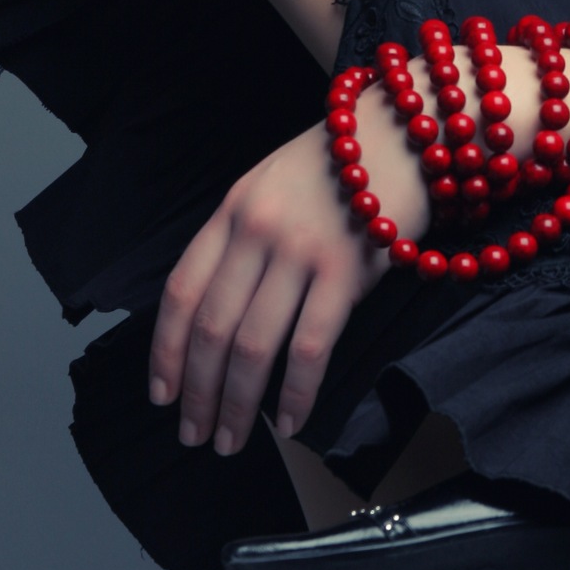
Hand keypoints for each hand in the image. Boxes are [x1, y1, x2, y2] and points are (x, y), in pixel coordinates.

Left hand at [148, 74, 429, 451]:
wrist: (408, 129)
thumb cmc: (345, 163)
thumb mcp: (275, 184)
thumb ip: (244, 238)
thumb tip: (219, 316)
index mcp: (232, 209)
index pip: (181, 291)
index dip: (165, 351)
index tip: (161, 395)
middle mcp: (257, 229)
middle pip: (211, 327)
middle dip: (197, 392)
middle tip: (194, 435)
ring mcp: (299, 249)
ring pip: (252, 346)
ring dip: (237, 404)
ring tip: (231, 440)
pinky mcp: (345, 270)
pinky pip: (309, 348)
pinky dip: (296, 393)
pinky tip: (290, 422)